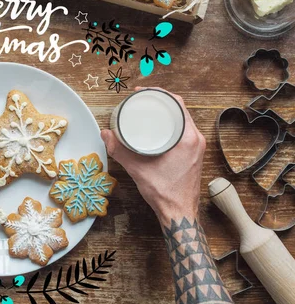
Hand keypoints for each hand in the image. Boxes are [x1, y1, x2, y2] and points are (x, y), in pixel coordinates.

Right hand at [100, 87, 205, 225]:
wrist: (178, 212)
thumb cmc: (164, 192)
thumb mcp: (137, 168)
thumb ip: (119, 150)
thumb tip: (105, 134)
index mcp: (188, 138)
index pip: (178, 103)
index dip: (160, 93)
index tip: (144, 91)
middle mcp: (196, 139)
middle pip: (180, 109)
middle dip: (161, 101)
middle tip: (142, 99)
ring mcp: (197, 147)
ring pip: (183, 120)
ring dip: (167, 112)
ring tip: (148, 110)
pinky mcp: (194, 154)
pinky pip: (184, 130)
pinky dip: (172, 124)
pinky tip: (159, 126)